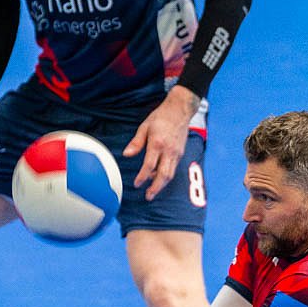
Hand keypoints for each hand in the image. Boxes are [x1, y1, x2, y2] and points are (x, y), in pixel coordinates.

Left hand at [123, 85, 199, 200]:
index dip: (142, 177)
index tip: (137, 184)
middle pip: (163, 175)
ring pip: (170, 174)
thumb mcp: (144, 127)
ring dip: (161, 185)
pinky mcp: (180, 153)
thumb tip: (126, 154)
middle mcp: (169, 150)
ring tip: (152, 191)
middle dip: (156, 188)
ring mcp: (176, 153)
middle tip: (148, 196)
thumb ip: (136, 143)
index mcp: (157, 143)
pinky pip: (173, 169)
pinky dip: (165, 176)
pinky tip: (157, 178)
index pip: (149, 165)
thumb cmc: (161, 117)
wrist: (180, 110)